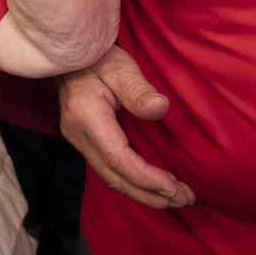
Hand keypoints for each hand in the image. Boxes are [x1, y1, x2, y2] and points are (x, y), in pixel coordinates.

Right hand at [58, 44, 194, 209]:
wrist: (71, 55)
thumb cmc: (98, 57)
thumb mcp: (120, 67)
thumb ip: (138, 89)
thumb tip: (160, 108)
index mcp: (86, 116)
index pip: (117, 158)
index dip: (145, 177)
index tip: (173, 187)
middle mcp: (78, 134)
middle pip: (113, 176)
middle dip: (149, 194)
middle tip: (184, 198)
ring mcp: (78, 139)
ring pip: (110, 177)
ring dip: (143, 192)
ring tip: (175, 197)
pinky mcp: (84, 141)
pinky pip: (108, 169)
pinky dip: (133, 181)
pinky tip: (153, 184)